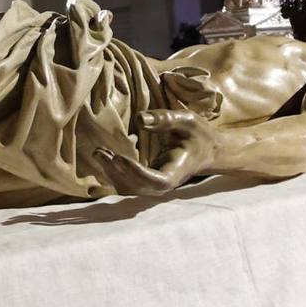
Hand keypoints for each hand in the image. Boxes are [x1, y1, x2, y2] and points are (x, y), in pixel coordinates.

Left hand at [94, 109, 215, 195]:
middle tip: (100, 152)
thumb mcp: (187, 121)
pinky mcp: (146, 181)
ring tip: (99, 153)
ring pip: (129, 188)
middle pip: (137, 187)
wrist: (207, 151)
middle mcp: (164, 184)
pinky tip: (103, 157)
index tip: (118, 158)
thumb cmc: (198, 134)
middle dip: (117, 171)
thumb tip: (138, 118)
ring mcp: (154, 185)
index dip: (136, 173)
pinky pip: (127, 183)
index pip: (156, 181)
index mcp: (176, 172)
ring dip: (111, 172)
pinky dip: (113, 172)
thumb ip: (165, 119)